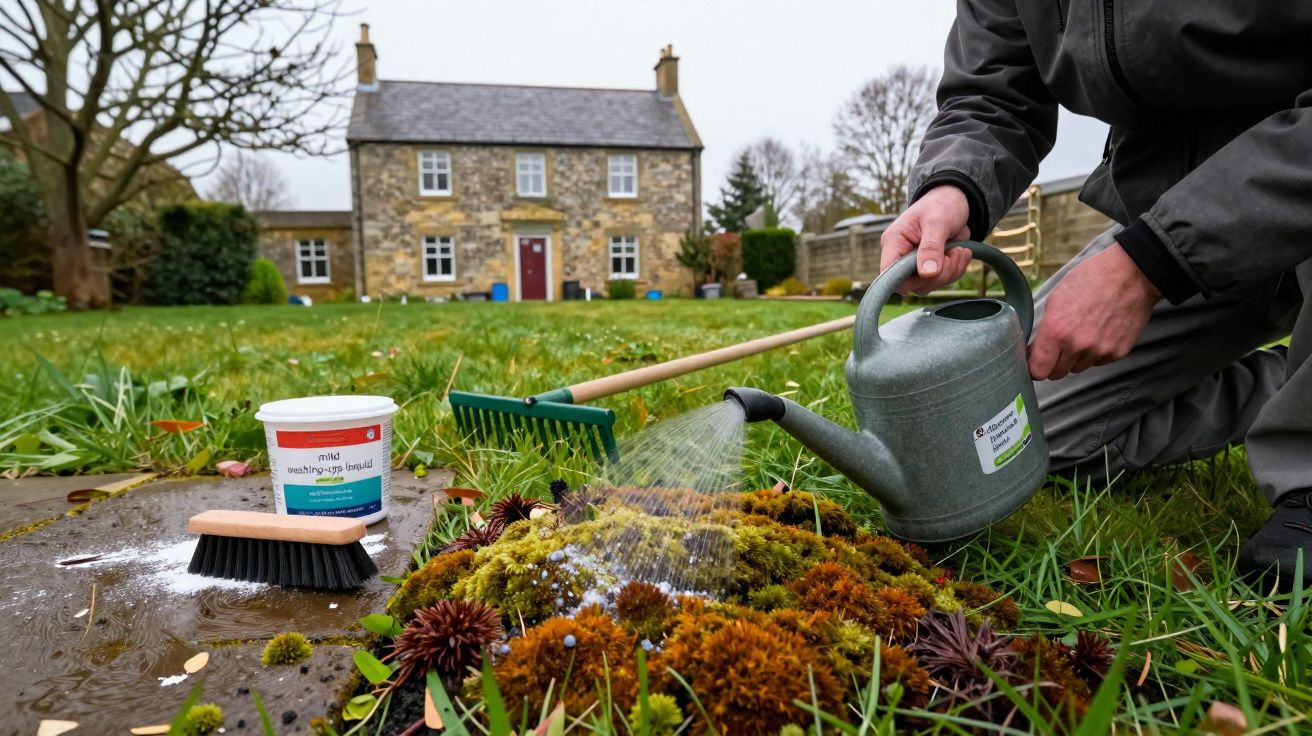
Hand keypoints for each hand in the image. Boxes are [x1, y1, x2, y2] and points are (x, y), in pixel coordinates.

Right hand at [880, 184, 973, 294]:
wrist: (955, 202)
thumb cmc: (940, 205)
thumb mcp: (936, 222)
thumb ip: (931, 248)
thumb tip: (927, 274)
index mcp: (893, 243)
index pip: (889, 273)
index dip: (906, 279)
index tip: (931, 271)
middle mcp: (901, 257)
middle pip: (911, 284)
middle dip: (938, 274)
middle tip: (955, 253)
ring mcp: (915, 265)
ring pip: (928, 285)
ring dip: (950, 271)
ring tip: (960, 250)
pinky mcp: (930, 268)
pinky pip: (941, 280)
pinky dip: (956, 270)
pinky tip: (962, 253)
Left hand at [1028, 243, 1159, 379]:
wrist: (1131, 275)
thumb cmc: (1090, 280)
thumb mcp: (1056, 299)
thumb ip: (1045, 329)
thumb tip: (1036, 351)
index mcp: (1056, 330)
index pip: (1038, 370)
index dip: (1035, 367)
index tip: (1036, 361)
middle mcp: (1077, 345)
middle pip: (1057, 373)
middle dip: (1054, 363)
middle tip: (1059, 346)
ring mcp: (1099, 351)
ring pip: (1078, 368)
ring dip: (1076, 358)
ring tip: (1084, 332)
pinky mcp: (1118, 353)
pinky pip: (1098, 362)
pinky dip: (1096, 353)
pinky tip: (1100, 332)